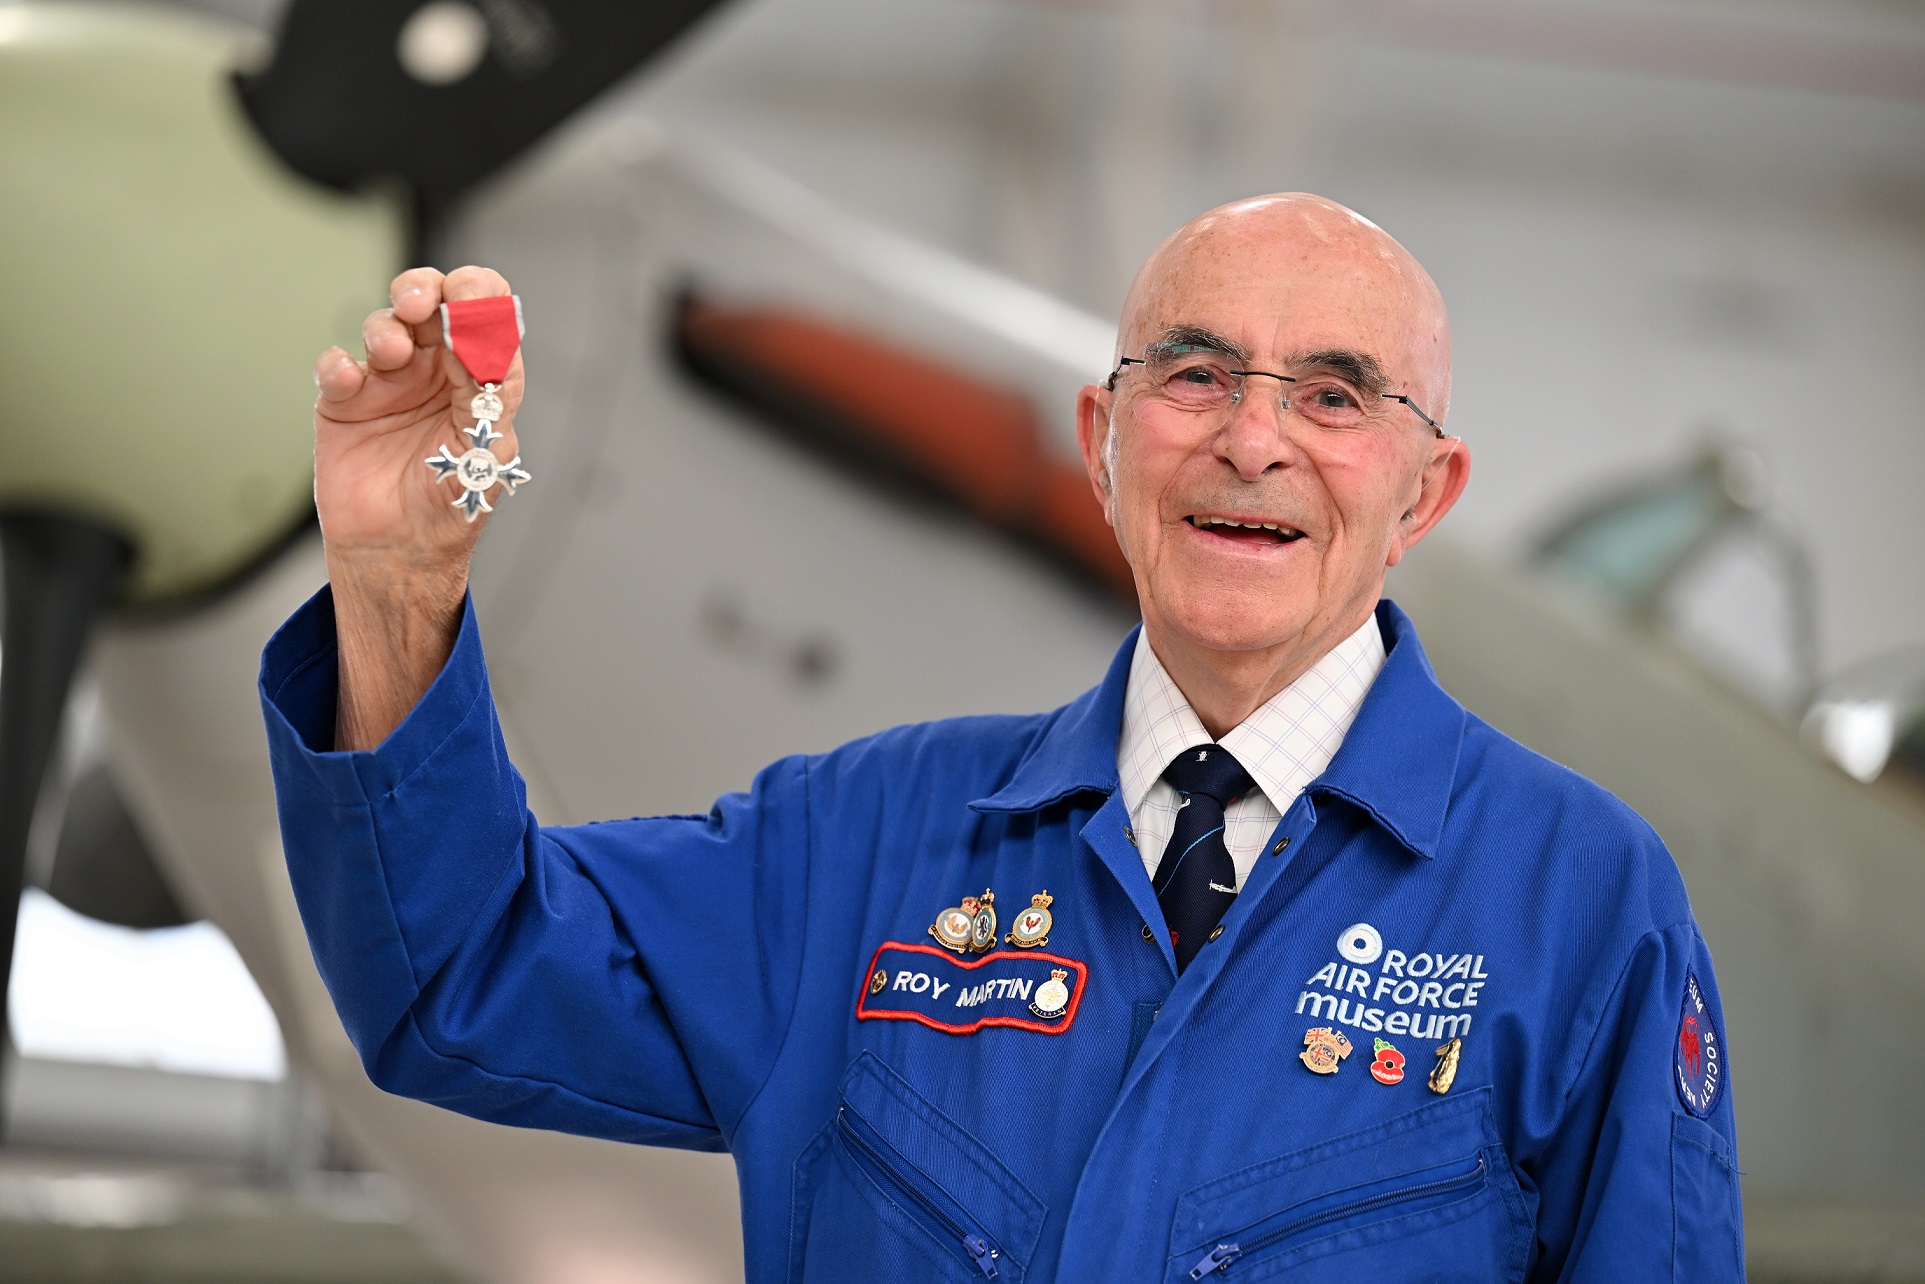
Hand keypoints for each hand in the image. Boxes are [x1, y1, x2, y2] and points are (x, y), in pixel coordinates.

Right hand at [315, 266, 523, 749]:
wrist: (399, 554)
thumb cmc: (451, 505)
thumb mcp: (486, 447)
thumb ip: (487, 386)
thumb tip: (485, 327)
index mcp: (482, 376)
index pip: (484, 314)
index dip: (477, 293)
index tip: (469, 295)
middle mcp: (437, 371)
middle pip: (430, 303)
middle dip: (424, 290)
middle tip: (419, 305)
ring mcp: (389, 382)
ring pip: (385, 326)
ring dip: (386, 327)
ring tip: (390, 352)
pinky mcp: (345, 401)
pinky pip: (336, 365)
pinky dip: (339, 364)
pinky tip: (348, 380)